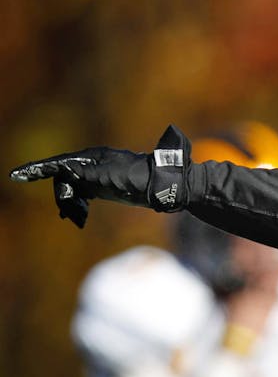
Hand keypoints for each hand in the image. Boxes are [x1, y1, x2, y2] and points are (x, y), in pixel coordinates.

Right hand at [10, 125, 191, 227]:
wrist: (162, 187)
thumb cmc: (137, 179)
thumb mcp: (110, 176)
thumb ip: (85, 172)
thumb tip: (63, 167)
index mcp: (91, 158)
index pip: (58, 163)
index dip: (36, 170)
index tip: (16, 175)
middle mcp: (92, 164)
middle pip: (63, 179)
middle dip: (62, 196)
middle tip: (71, 214)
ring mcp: (98, 175)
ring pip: (72, 189)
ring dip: (70, 203)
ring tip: (77, 218)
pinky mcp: (104, 187)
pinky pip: (82, 195)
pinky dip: (78, 205)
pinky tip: (77, 217)